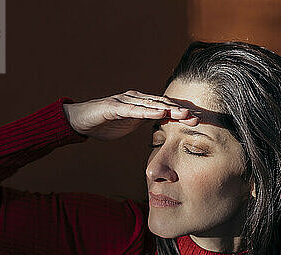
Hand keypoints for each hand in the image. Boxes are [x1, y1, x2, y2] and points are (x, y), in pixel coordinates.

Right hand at [62, 90, 198, 140]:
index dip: (182, 114)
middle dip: (181, 111)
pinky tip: (161, 113)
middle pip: (163, 104)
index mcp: (142, 104)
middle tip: (199, 117)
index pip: (166, 108)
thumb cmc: (105, 123)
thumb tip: (161, 129)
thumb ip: (145, 122)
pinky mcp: (115, 107)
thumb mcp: (130, 124)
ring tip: (185, 114)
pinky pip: (134, 110)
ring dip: (170, 109)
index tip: (199, 121)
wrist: (81, 121)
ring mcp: (125, 101)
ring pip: (152, 105)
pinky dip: (148, 111)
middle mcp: (136, 99)